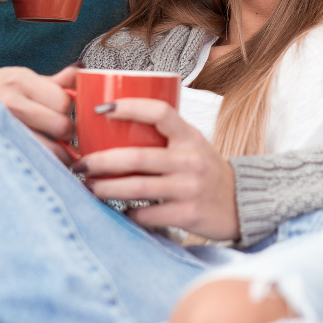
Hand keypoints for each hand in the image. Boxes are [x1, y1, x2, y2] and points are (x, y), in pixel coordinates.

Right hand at [0, 63, 77, 163]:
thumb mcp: (20, 80)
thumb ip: (54, 81)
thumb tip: (82, 73)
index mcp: (19, 79)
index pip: (64, 101)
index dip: (69, 109)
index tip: (64, 112)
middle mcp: (10, 102)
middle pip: (62, 125)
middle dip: (67, 132)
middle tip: (61, 132)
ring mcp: (5, 128)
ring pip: (53, 151)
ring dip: (61, 153)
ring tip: (55, 148)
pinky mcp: (1, 150)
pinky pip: (38, 163)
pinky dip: (47, 165)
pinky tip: (43, 159)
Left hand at [76, 99, 239, 241]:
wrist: (242, 204)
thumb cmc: (205, 170)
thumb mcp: (192, 144)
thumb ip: (164, 134)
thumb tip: (112, 124)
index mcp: (189, 136)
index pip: (159, 111)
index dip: (129, 107)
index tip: (101, 109)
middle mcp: (190, 160)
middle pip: (137, 157)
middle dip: (101, 161)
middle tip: (80, 163)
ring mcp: (190, 188)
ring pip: (137, 187)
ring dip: (107, 188)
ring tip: (90, 187)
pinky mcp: (188, 214)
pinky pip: (148, 214)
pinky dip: (130, 213)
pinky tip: (120, 210)